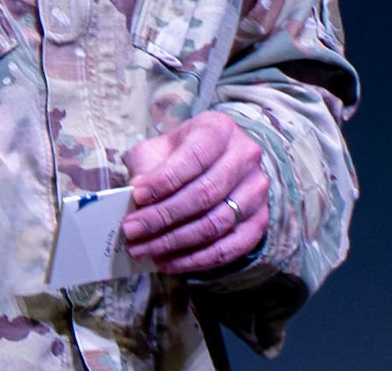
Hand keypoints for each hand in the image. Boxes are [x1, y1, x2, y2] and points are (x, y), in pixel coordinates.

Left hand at [121, 112, 268, 273]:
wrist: (215, 164)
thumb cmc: (180, 156)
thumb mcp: (160, 149)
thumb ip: (146, 168)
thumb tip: (132, 198)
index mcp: (219, 129)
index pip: (194, 157)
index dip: (164, 180)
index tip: (136, 197)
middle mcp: (245, 156)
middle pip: (205, 194)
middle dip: (162, 217)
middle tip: (132, 231)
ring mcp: (257, 190)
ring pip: (215, 224)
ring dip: (174, 242)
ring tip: (144, 250)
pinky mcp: (260, 220)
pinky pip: (228, 248)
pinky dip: (195, 260)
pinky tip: (168, 262)